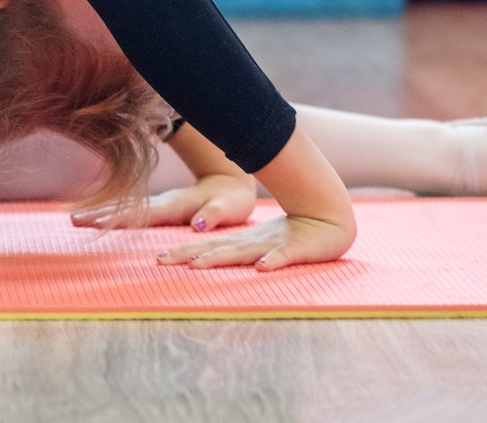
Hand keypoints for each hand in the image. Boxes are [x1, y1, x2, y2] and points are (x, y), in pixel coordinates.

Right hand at [72, 171, 256, 231]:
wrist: (231, 180)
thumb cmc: (232, 199)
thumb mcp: (228, 207)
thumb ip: (212, 215)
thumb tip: (198, 225)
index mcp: (175, 204)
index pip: (141, 213)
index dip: (117, 218)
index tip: (94, 221)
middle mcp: (163, 202)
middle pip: (126, 208)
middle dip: (99, 213)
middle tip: (73, 219)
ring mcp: (160, 203)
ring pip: (126, 207)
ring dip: (102, 212)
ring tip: (77, 218)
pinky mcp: (162, 206)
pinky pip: (133, 210)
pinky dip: (114, 213)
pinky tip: (99, 217)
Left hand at [156, 211, 354, 270]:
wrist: (328, 219)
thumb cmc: (291, 234)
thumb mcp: (258, 243)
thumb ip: (236, 250)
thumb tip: (204, 257)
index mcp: (242, 242)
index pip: (207, 246)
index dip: (183, 251)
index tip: (158, 258)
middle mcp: (251, 243)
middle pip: (214, 249)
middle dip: (187, 255)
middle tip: (161, 260)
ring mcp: (272, 245)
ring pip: (241, 252)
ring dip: (219, 258)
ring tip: (197, 264)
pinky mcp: (296, 249)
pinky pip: (283, 256)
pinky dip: (272, 261)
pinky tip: (261, 267)